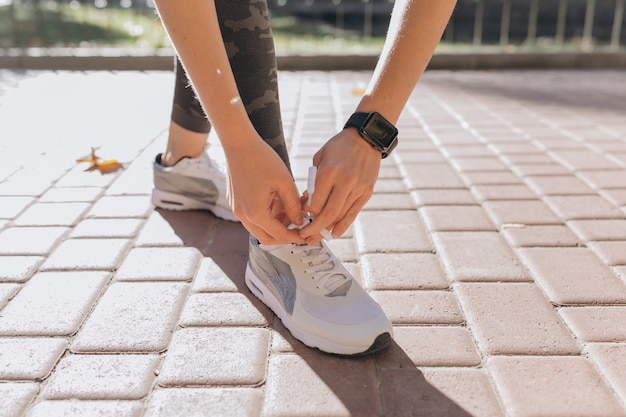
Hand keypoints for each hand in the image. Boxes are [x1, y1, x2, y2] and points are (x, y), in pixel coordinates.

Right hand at [225, 139, 304, 244]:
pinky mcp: (236, 202)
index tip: (306, 236)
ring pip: (259, 228)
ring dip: (275, 226)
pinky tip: (278, 204)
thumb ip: (294, 205)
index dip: (295, 237)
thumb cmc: (261, 158)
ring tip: (291, 212)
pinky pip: (252, 217)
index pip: (279, 235)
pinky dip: (266, 217)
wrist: (238, 143)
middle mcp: (243, 215)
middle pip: (267, 238)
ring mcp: (237, 209)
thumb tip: (300, 221)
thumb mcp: (285, 182)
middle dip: (285, 236)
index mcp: (256, 213)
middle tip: (300, 229)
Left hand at [299, 128, 380, 243]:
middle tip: (304, 236)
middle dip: (314, 228)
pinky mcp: (366, 192)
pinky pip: (353, 213)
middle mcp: (344, 182)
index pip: (315, 202)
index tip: (301, 214)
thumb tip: (307, 202)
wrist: (366, 138)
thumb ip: (313, 181)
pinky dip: (343, 225)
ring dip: (327, 229)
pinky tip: (334, 233)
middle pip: (327, 214)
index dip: (305, 212)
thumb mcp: (320, 158)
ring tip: (316, 236)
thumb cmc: (340, 146)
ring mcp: (357, 188)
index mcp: (329, 172)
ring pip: (340, 216)